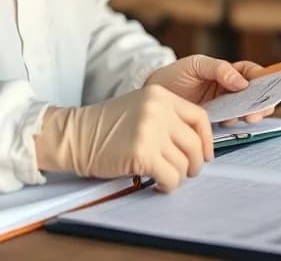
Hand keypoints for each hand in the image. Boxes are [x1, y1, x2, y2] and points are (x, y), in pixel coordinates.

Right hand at [34, 85, 212, 191]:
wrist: (74, 135)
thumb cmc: (104, 127)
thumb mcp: (139, 108)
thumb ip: (166, 118)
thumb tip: (196, 145)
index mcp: (160, 95)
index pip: (199, 117)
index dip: (206, 140)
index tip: (205, 154)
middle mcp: (158, 110)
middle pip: (194, 144)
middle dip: (194, 164)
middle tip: (187, 172)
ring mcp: (151, 131)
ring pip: (184, 164)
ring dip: (178, 176)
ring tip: (164, 177)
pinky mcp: (142, 153)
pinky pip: (171, 177)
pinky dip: (168, 185)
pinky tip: (157, 184)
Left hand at [144, 55, 275, 124]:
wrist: (152, 95)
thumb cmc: (174, 75)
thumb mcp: (195, 65)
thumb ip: (218, 69)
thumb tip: (242, 82)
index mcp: (228, 72)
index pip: (253, 73)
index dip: (264, 78)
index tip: (270, 85)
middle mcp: (230, 89)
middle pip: (256, 94)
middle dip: (263, 101)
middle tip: (259, 108)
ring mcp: (224, 106)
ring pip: (247, 109)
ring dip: (252, 113)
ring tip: (248, 117)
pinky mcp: (214, 121)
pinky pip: (232, 122)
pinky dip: (236, 123)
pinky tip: (230, 122)